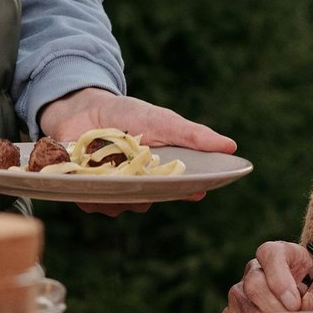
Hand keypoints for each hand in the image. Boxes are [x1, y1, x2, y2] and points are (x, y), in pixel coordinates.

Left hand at [39, 88, 235, 217]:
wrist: (82, 107)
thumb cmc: (128, 114)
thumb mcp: (162, 121)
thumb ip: (192, 135)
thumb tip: (230, 146)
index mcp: (161, 173)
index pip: (179, 190)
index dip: (188, 192)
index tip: (197, 190)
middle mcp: (138, 187)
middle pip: (148, 201)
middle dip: (145, 190)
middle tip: (141, 172)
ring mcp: (112, 191)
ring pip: (121, 205)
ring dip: (118, 189)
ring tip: (112, 165)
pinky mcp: (86, 192)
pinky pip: (93, 202)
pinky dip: (94, 188)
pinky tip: (91, 171)